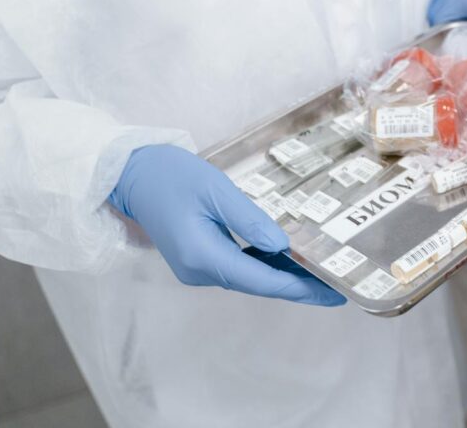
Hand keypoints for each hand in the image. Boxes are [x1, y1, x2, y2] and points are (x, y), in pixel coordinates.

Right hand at [109, 145, 344, 304]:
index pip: (260, 279)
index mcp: (202, 255)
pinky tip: (287, 259)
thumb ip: (250, 219)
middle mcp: (199, 271)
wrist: (131, 175)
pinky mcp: (197, 260)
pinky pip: (237, 268)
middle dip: (297, 285)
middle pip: (258, 284)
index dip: (298, 286)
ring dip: (282, 276)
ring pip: (249, 278)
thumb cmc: (171, 175)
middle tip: (335, 286)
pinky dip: (264, 266)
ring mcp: (196, 269)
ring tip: (319, 272)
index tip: (329, 291)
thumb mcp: (216, 189)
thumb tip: (282, 245)